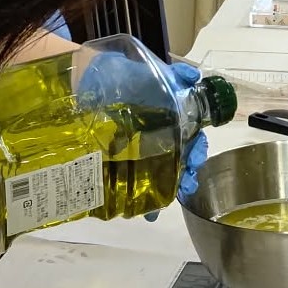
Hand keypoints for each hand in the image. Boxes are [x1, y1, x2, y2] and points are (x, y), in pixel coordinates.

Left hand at [99, 59, 208, 222]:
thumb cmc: (124, 76)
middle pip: (181, 162)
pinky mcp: (119, 163)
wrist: (90, 79)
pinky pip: (135, 186)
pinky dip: (145, 202)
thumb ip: (175, 76)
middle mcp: (160, 140)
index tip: (196, 157)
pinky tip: (147, 213)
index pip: (193, 139)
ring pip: (162, 176)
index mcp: (172, 121)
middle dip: (187, 176)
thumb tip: (193, 77)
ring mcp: (140, 153)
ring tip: (168, 201)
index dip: (198, 150)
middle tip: (187, 183)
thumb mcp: (154, 73)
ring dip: (170, 191)